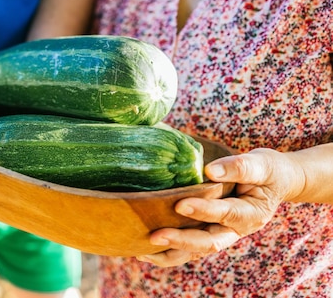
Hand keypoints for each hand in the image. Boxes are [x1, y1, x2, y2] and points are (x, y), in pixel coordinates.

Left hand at [136, 148, 304, 266]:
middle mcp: (235, 231)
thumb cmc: (267, 171)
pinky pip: (188, 249)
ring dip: (169, 253)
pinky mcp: (208, 234)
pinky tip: (143, 251)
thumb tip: (209, 170)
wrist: (275, 183)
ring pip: (195, 252)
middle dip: (181, 240)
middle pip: (208, 242)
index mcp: (251, 214)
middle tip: (155, 236)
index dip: (204, 210)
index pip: (226, 214)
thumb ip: (239, 167)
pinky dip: (168, 252)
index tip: (181, 204)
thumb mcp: (262, 164)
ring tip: (142, 251)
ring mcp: (221, 235)